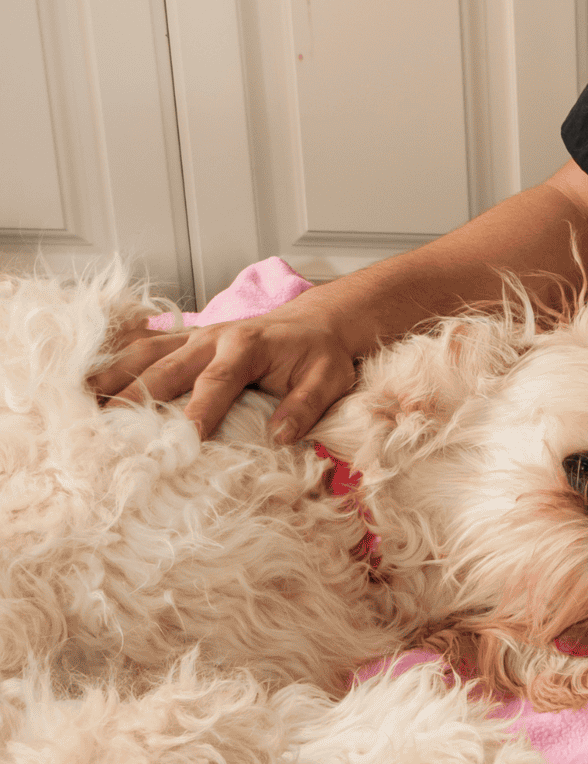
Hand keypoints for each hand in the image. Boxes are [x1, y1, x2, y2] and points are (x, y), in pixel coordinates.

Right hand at [88, 300, 359, 442]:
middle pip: (166, 369)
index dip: (197, 411)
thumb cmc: (320, 356)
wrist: (315, 322)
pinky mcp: (185, 341)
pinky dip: (117, 364)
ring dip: (114, 378)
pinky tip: (90, 383)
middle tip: (108, 429)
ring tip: (81, 404)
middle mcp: (213, 338)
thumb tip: (280, 436)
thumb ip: (306, 406)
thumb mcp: (329, 380)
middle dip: (136, 399)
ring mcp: (194, 337)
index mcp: (248, 347)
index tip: (180, 441)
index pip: (218, 382)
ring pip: (146, 355)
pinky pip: (145, 349)